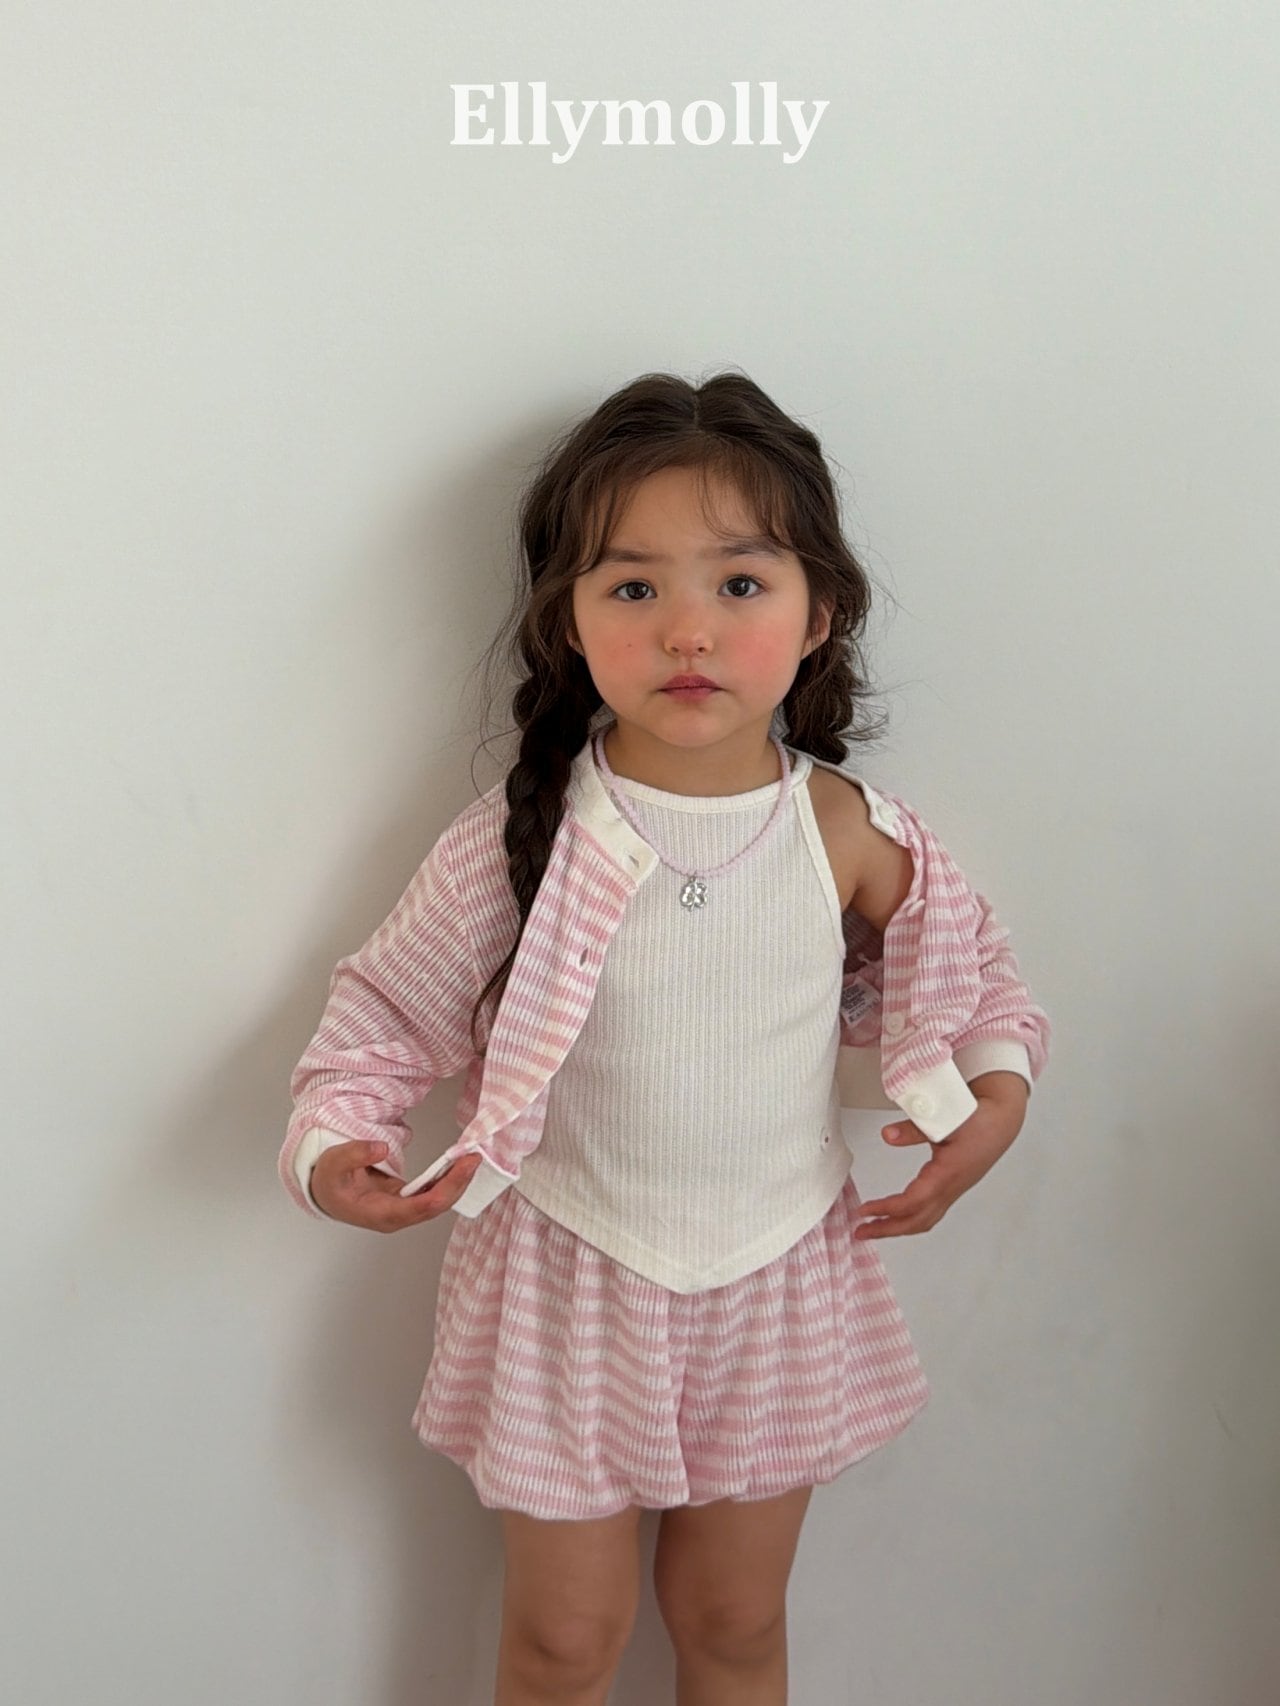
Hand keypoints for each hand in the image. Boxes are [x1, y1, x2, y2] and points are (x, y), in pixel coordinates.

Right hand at [311, 1140, 484, 1232]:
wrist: (323, 1193)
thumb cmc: (328, 1182)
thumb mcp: (332, 1163)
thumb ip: (355, 1154)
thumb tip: (379, 1148)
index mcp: (382, 1214)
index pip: (425, 1205)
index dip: (449, 1185)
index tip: (465, 1164)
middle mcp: (397, 1218)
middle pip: (437, 1206)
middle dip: (459, 1183)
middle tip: (474, 1157)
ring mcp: (403, 1212)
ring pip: (438, 1202)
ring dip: (457, 1182)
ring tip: (470, 1159)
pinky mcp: (406, 1202)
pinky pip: (432, 1195)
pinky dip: (447, 1181)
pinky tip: (456, 1165)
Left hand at [853, 1078, 1028, 1239]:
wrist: (1001, 1120)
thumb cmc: (977, 1118)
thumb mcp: (942, 1119)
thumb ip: (912, 1129)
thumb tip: (887, 1136)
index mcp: (948, 1173)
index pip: (913, 1201)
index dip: (887, 1209)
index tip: (865, 1211)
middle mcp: (951, 1187)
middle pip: (917, 1220)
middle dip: (888, 1229)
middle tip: (861, 1232)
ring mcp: (953, 1190)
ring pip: (925, 1219)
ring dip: (898, 1227)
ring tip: (874, 1228)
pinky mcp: (953, 1187)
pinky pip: (931, 1212)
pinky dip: (911, 1219)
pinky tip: (898, 1216)